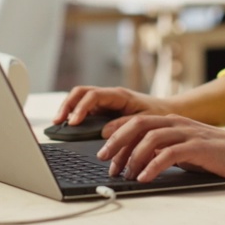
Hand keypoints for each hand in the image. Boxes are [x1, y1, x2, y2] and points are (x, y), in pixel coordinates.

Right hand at [53, 85, 171, 134]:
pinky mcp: (103, 110)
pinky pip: (85, 108)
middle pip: (81, 93)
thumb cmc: (158, 115)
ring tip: (58, 123)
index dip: (81, 108)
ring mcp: (105, 102)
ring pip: (80, 99)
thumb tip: (104, 132)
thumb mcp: (145, 121)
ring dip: (68, 109)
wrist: (166, 112)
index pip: (93, 96)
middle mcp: (109, 96)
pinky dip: (75, 114)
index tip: (73, 122)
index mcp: (119, 96)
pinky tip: (69, 125)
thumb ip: (125, 125)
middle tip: (57, 121)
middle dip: (67, 105)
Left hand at [98, 114, 224, 181]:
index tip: (103, 151)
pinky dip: (153, 166)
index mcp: (171, 122)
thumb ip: (164, 151)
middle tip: (105, 160)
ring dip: (133, 156)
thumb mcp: (184, 149)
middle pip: (138, 125)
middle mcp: (177, 123)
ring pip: (151, 138)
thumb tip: (139, 163)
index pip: (136, 122)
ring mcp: (187, 133)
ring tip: (124, 174)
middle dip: (117, 142)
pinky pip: (169, 154)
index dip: (116, 134)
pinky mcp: (198, 147)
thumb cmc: (216, 154)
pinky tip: (144, 178)